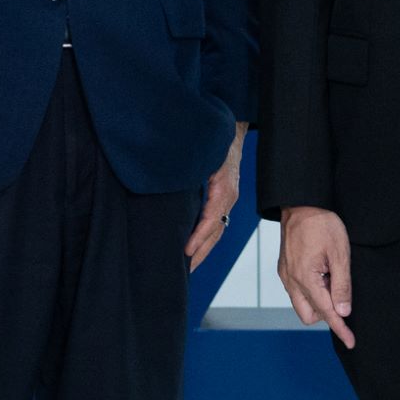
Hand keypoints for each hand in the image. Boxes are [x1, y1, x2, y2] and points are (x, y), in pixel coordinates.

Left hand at [185, 125, 247, 269]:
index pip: (212, 220)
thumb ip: (189, 171)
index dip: (199, 237)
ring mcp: (227, 199)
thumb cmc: (216, 140)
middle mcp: (228, 197)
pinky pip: (216, 222)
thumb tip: (167, 182)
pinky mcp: (223, 198)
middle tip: (186, 270)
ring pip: (217, 230)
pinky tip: (194, 245)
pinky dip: (205, 236)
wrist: (232, 129)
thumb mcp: (204, 154)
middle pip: (216, 232)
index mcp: (224, 189)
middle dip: (201, 252)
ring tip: (189, 265)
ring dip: (204, 248)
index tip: (187, 251)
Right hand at [276, 206, 355, 348]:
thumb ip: (341, 285)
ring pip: (301, 304)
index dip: (340, 328)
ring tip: (331, 278)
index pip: (326, 312)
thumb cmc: (322, 224)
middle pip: (309, 315)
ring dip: (318, 300)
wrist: (301, 203)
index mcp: (306, 278)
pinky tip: (321, 273)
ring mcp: (285, 275)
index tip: (351, 341)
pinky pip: (296, 291)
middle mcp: (291, 281)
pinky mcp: (284, 269)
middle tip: (341, 294)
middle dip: (326, 313)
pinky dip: (310, 290)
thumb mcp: (340, 253)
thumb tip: (343, 311)